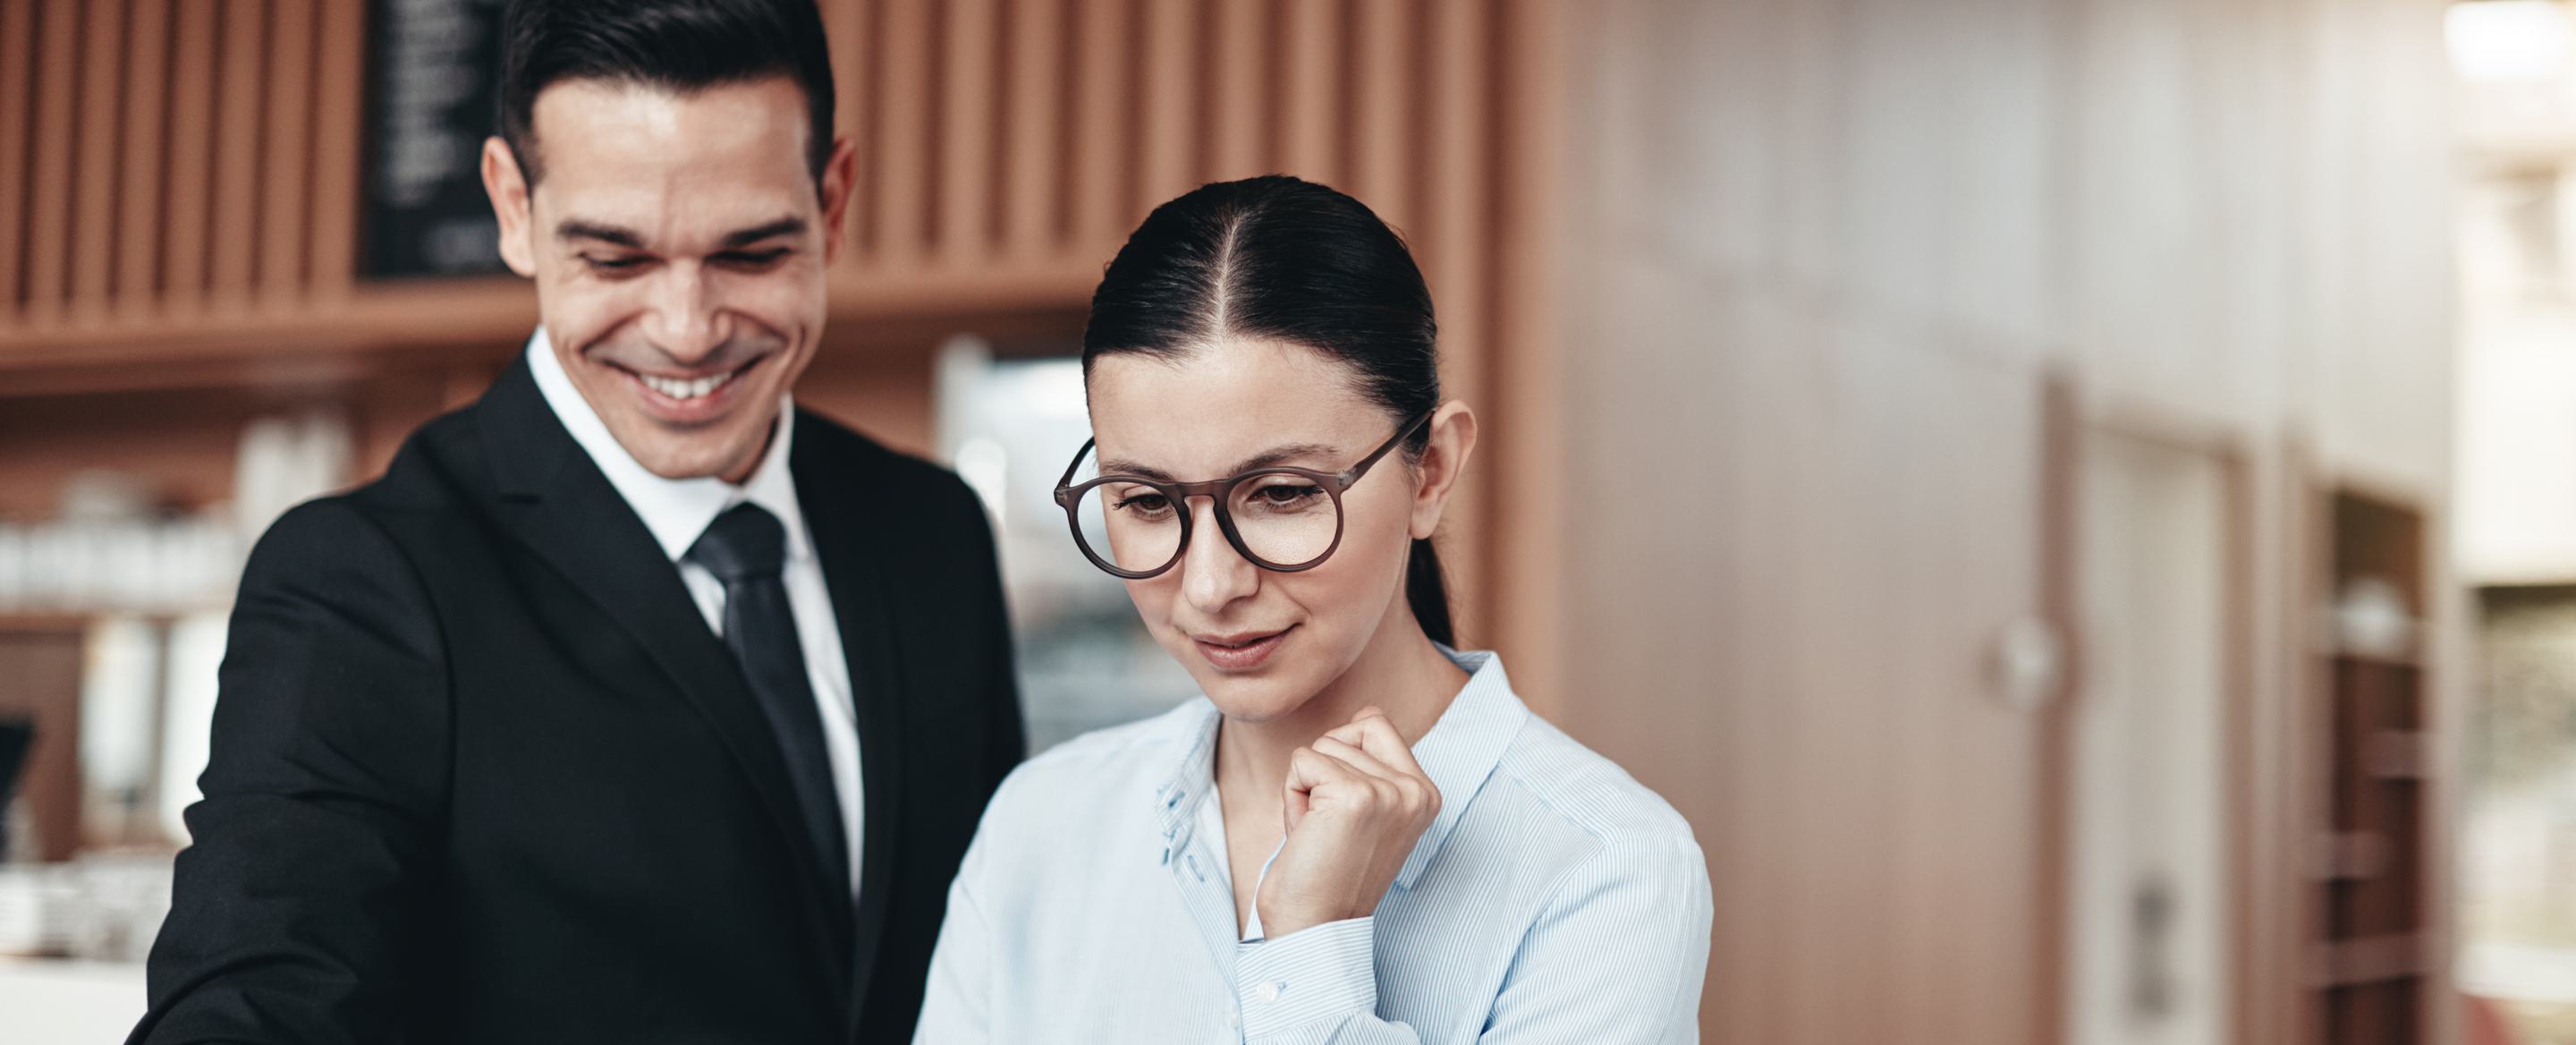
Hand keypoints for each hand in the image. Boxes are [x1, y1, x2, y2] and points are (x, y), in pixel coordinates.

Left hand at [1255, 706, 1440, 939]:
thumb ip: (1371, 765)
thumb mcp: (1366, 812)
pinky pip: (1301, 762)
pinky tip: (1308, 835)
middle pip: (1346, 731)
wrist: (1316, 928)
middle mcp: (1416, 790)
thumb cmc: (1328, 874)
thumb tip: (1368, 712)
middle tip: (1328, 828)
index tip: (1344, 817)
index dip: (1342, 759)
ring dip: (1305, 790)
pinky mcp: (1354, 796)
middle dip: (1322, 773)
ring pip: (1321, 747)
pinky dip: (1291, 798)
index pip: (1375, 723)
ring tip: (1320, 835)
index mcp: (1425, 793)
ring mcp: (1389, 792)